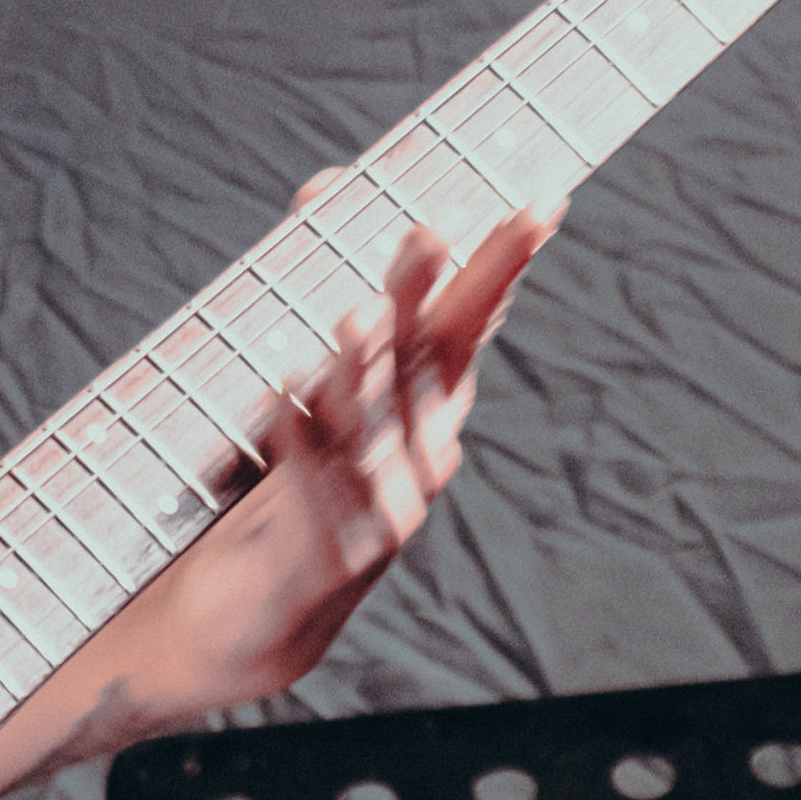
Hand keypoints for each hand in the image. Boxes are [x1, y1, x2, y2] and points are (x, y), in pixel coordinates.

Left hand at [128, 194, 555, 708]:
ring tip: (354, 314)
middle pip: (430, 362)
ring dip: (362, 368)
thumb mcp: (319, 380)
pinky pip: (310, 489)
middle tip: (429, 229)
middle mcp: (418, 451)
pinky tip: (274, 399)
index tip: (539, 203)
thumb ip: (323, 278)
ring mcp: (382, 506)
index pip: (472, 321)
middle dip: (434, 297)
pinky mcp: (333, 554)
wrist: (261, 615)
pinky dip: (292, 441)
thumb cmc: (299, 479)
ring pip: (373, 424)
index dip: (503, 265)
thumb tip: (330, 183)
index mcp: (426, 404)